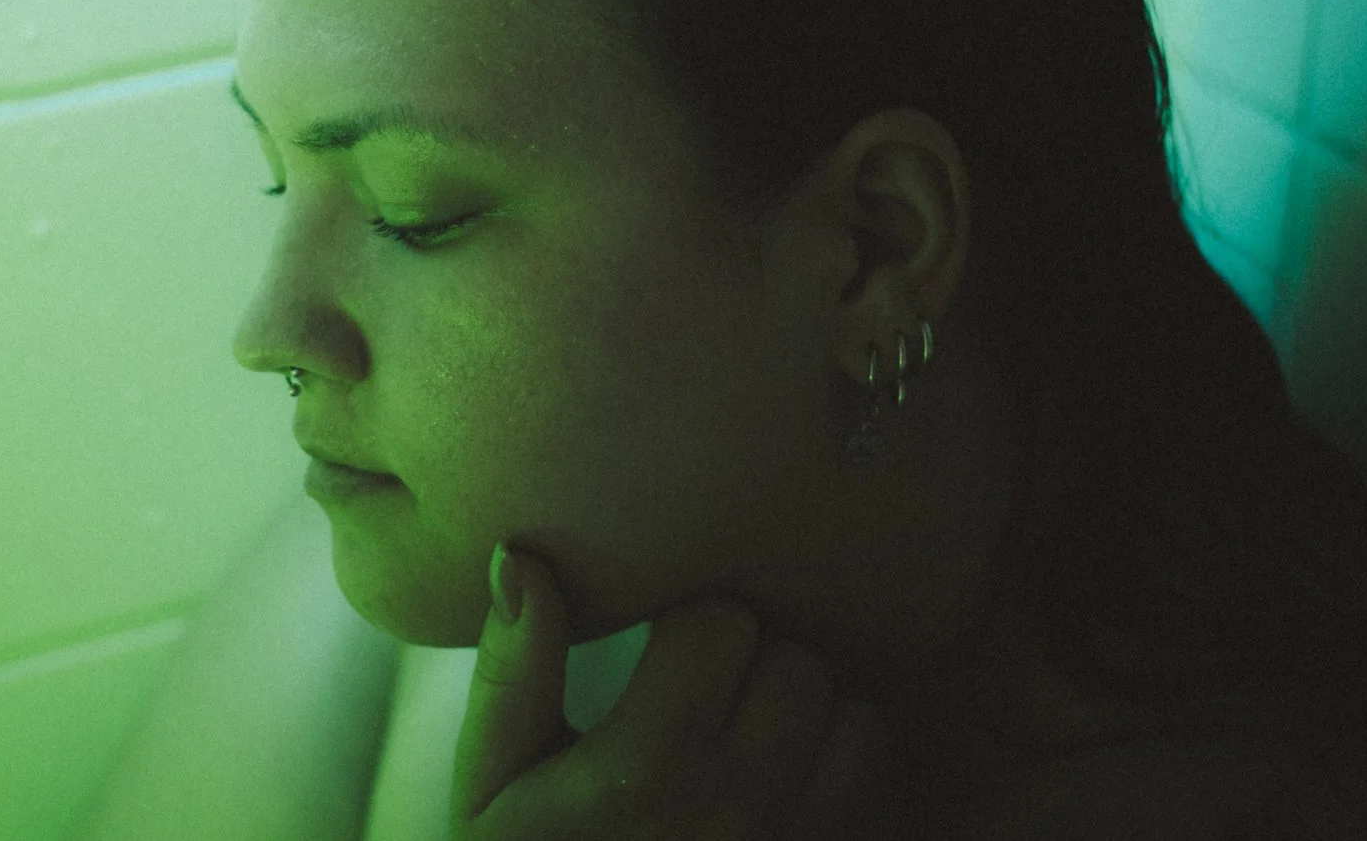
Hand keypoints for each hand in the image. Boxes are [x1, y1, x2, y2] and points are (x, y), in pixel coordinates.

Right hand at [449, 543, 900, 840]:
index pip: (723, 624)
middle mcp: (739, 808)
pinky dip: (843, 758)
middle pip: (796, 661)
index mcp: (648, 771)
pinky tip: (786, 774)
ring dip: (809, 709)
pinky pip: (876, 770)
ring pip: (850, 711)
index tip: (664, 655)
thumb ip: (512, 673)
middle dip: (755, 663)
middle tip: (707, 694)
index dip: (692, 628)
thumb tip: (517, 557)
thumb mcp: (491, 787)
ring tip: (750, 732)